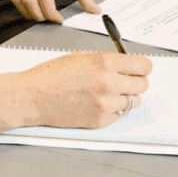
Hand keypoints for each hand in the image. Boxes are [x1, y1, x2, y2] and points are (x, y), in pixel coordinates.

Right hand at [0, 51, 152, 134]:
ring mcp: (105, 104)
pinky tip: (98, 104)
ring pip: (134, 102)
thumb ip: (107, 60)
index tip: (139, 69)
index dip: (142, 67)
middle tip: (124, 81)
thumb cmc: (52, 75)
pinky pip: (119, 115)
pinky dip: (113, 110)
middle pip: (143, 85)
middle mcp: (109, 83)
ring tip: (108, 94)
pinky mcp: (100, 120)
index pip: (144, 66)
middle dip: (135, 82)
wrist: (33, 97)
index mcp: (105, 63)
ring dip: (126, 97)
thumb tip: (125, 64)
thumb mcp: (82, 56)